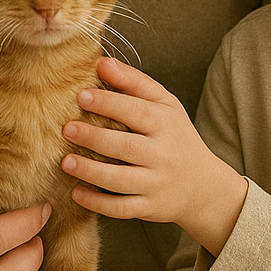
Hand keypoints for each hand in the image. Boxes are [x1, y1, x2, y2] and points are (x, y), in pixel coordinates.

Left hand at [60, 57, 245, 255]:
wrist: (205, 186)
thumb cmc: (177, 136)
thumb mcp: (165, 104)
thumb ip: (134, 82)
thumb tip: (102, 62)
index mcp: (165, 124)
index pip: (136, 111)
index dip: (108, 102)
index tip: (81, 95)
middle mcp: (162, 154)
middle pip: (125, 147)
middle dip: (94, 138)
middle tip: (67, 129)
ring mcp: (155, 184)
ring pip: (121, 181)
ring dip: (91, 172)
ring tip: (66, 162)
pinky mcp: (149, 208)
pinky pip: (121, 208)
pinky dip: (98, 203)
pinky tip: (76, 193)